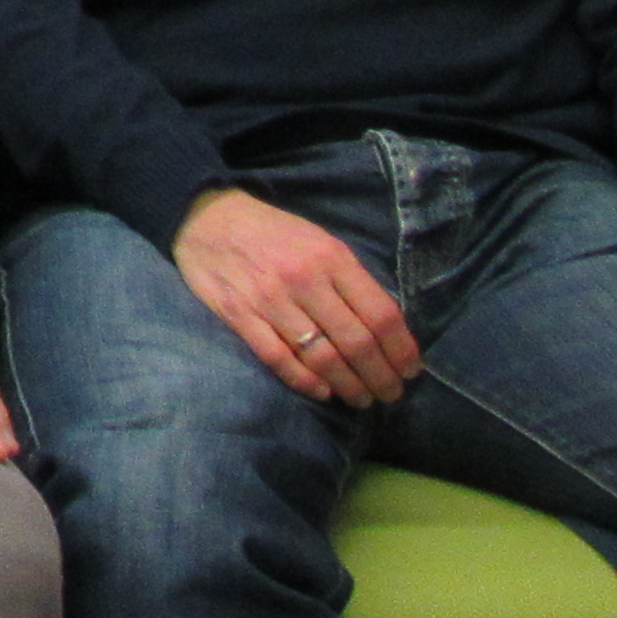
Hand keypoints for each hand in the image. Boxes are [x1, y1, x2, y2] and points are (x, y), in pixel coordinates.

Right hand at [174, 188, 423, 405]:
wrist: (205, 218)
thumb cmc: (273, 232)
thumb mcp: (320, 241)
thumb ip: (349, 279)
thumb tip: (384, 328)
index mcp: (331, 257)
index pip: (381, 314)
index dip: (402, 349)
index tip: (411, 370)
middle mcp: (304, 280)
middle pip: (356, 342)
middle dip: (381, 377)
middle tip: (391, 395)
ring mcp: (270, 300)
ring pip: (322, 357)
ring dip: (349, 386)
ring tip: (362, 399)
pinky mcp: (240, 316)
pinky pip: (280, 360)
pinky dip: (306, 382)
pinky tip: (322, 392)